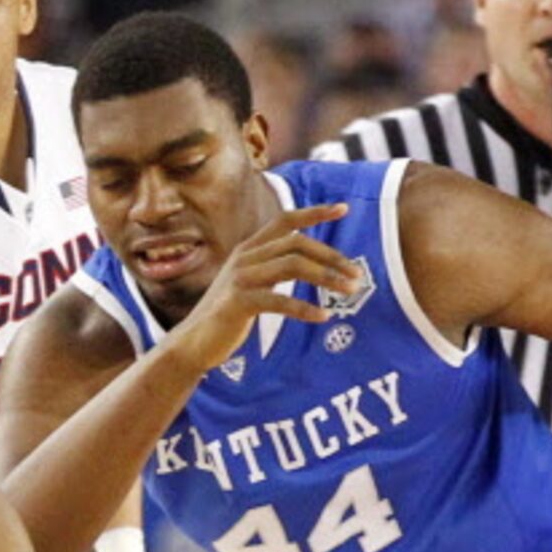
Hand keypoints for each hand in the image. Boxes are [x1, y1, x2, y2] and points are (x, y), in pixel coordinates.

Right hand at [176, 203, 361, 368]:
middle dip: (332, 256)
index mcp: (249, 249)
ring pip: (294, 265)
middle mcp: (245, 256)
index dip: (315, 212)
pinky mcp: (239, 302)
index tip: (343, 209)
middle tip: (356, 275)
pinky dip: (305, 309)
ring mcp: (241, 277)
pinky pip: (280, 301)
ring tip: (350, 292)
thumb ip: (273, 269)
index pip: (285, 220)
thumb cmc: (228, 315)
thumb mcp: (251, 284)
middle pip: (297, 243)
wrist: (194, 342)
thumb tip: (310, 263)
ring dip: (327, 277)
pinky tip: (323, 317)